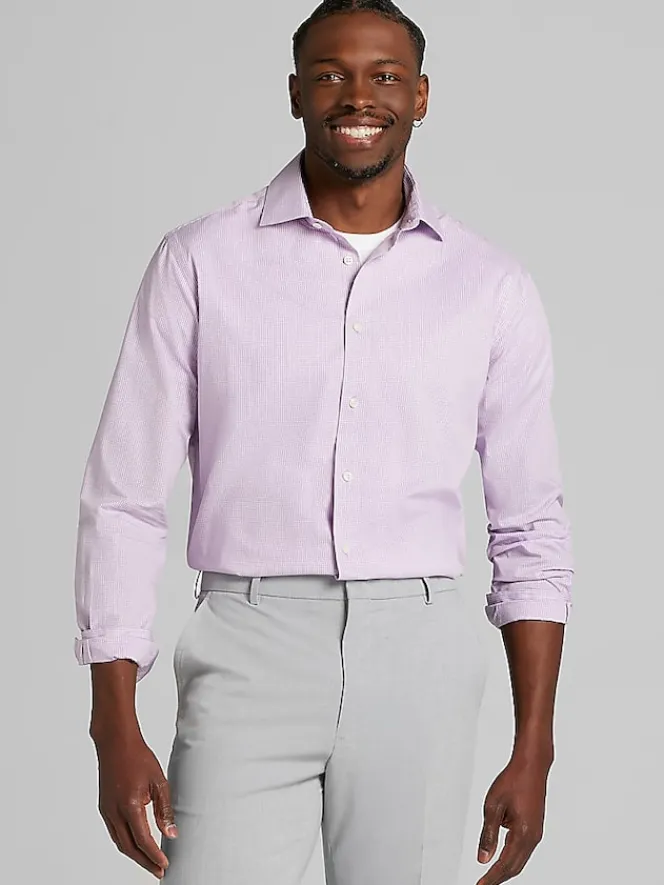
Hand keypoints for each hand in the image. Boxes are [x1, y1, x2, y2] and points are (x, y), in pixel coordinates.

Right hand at [94, 730, 177, 878]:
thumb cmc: (138, 757)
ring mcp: (106, 810)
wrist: (116, 743)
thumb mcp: (158, 782)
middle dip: (144, 862)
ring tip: (149, 861)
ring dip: (134, 854)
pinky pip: (114, 832)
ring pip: (120, 842)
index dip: (154, 856)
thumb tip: (171, 833)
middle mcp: (114, 812)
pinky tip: (135, 843)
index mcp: (129, 806)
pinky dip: (125, 842)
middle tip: (158, 870)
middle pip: (129, 847)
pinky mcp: (104, 807)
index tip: (164, 865)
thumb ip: (164, 810)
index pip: (143, 840)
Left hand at [475, 751, 550, 883]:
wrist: (532, 765)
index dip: (491, 878)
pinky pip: (523, 850)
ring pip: (520, 860)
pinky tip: (500, 857)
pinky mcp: (535, 827)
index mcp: (522, 834)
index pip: (504, 865)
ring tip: (490, 876)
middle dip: (498, 878)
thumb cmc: (513, 780)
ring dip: (505, 869)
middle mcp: (532, 837)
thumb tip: (483, 858)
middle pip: (514, 867)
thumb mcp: (493, 806)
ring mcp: (536, 833)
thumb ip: (488, 834)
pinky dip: (511, 858)